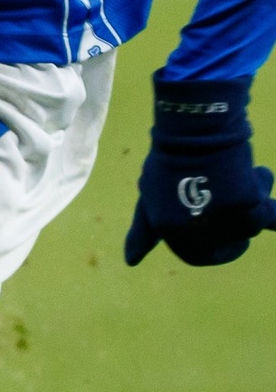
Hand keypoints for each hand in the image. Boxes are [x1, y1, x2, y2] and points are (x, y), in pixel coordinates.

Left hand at [127, 74, 275, 267]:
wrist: (193, 130)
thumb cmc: (170, 164)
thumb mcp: (150, 199)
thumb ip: (145, 232)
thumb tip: (130, 261)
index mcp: (169, 231)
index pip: (199, 256)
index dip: (217, 249)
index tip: (230, 238)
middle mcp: (194, 231)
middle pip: (231, 239)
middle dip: (236, 222)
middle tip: (235, 200)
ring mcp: (221, 221)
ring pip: (250, 224)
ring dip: (250, 201)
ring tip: (235, 171)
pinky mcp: (248, 206)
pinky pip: (271, 212)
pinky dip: (262, 188)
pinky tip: (256, 173)